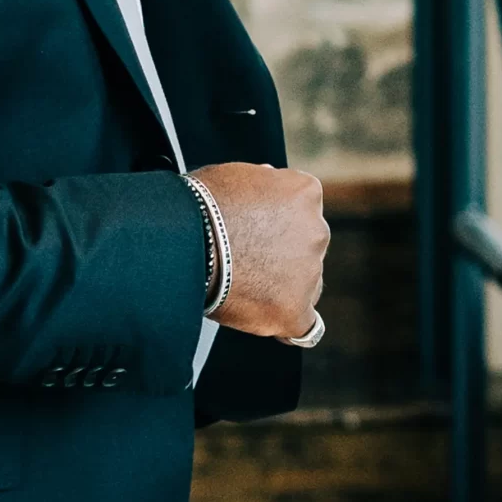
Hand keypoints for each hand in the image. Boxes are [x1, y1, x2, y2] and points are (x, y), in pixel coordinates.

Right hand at [192, 163, 328, 340]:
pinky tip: (271, 322)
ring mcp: (309, 272)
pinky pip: (303, 326)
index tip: (254, 232)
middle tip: (243, 260)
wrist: (184, 242)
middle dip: (281, 254)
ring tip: (240, 286)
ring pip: (305, 284)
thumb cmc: (199, 206)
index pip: (302, 212)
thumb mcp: (239, 175)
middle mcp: (317, 230)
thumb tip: (272, 182)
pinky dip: (287, 325)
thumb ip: (265, 184)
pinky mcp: (294, 310)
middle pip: (306, 248)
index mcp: (305, 193)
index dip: (276, 224)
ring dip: (281, 286)